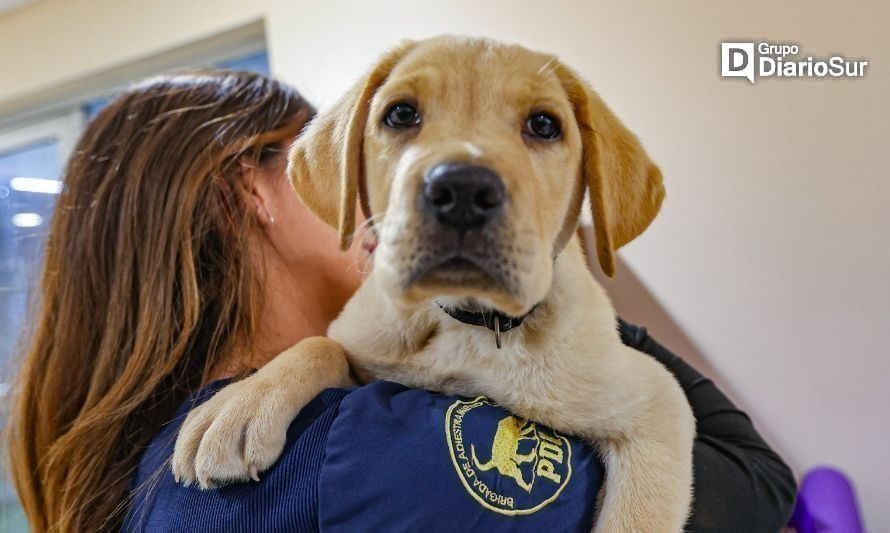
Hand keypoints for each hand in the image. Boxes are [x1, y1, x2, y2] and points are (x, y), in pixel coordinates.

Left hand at [171, 337, 352, 488]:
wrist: (312, 360)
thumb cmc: (280, 395)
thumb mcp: (247, 408)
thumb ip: (230, 432)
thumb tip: (214, 471)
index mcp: (219, 403)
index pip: (190, 431)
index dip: (183, 459)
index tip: (187, 480)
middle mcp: (229, 400)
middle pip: (197, 437)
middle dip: (202, 466)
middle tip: (216, 483)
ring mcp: (252, 398)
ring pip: (220, 438)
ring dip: (226, 465)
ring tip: (244, 475)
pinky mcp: (279, 398)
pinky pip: (261, 431)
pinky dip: (259, 454)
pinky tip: (263, 465)